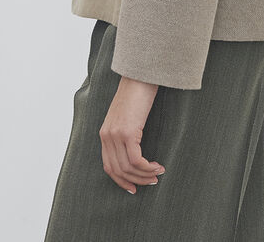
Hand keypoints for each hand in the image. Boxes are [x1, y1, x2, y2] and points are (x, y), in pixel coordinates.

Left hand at [99, 75, 165, 193]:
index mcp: (105, 133)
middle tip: (151, 182)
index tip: (134, 188)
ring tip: (158, 173)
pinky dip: (147, 167)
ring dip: (145, 175)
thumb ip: (125, 132)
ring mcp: (116, 134)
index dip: (121, 181)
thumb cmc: (137, 93)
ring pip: (128, 167)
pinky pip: (136, 160)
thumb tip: (135, 151)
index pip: (108, 166)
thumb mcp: (126, 115)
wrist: (140, 75)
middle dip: (136, 181)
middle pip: (118, 170)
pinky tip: (158, 165)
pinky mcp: (127, 132)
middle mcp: (107, 136)